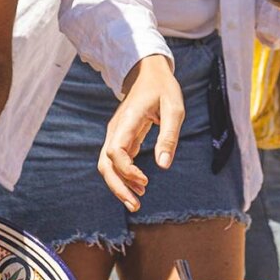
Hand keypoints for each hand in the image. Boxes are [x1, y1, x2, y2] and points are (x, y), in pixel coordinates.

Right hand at [101, 55, 184, 211]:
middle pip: (105, 164)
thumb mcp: (174, 109)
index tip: (145, 181)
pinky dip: (123, 177)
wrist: (148, 73)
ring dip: (118, 185)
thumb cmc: (163, 89)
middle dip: (118, 187)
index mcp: (127, 120)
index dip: (126, 169)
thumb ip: (169, 136)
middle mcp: (116, 129)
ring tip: (136, 203)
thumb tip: (164, 166)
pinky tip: (137, 188)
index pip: (115, 150)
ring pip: (107, 166)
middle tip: (135, 206)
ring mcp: (116, 134)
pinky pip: (116, 162)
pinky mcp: (121, 138)